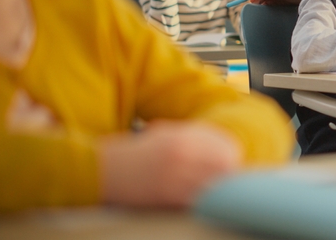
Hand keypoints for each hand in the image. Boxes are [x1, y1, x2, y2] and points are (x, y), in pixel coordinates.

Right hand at [99, 121, 241, 208]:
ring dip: (219, 188)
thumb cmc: (136, 153)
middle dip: (230, 172)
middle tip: (229, 178)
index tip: (232, 161)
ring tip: (219, 191)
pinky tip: (201, 200)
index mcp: (183, 136)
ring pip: (214, 184)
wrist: (103, 169)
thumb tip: (221, 146)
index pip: (226, 145)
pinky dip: (202, 200)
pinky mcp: (166, 196)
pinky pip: (196, 200)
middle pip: (226, 164)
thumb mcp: (165, 134)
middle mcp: (182, 154)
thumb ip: (192, 137)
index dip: (232, 155)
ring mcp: (175, 175)